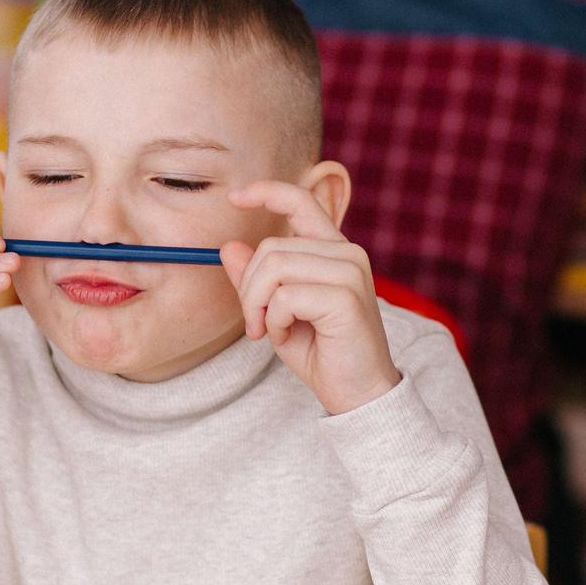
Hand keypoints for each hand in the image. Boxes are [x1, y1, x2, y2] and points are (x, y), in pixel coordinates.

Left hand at [219, 180, 399, 414]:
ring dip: (258, 305)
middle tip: (254, 323)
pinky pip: (284, 297)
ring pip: (274, 268)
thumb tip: (229, 247)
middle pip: (271, 247)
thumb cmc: (320, 352)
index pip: (301, 200)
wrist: (357, 392)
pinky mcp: (345, 297)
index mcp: (333, 250)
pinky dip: (273, 321)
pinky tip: (286, 337)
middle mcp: (346, 253)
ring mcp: (349, 272)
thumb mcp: (277, 311)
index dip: (266, 192)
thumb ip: (256, 279)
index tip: (236, 197)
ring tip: (269, 330)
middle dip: (248, 288)